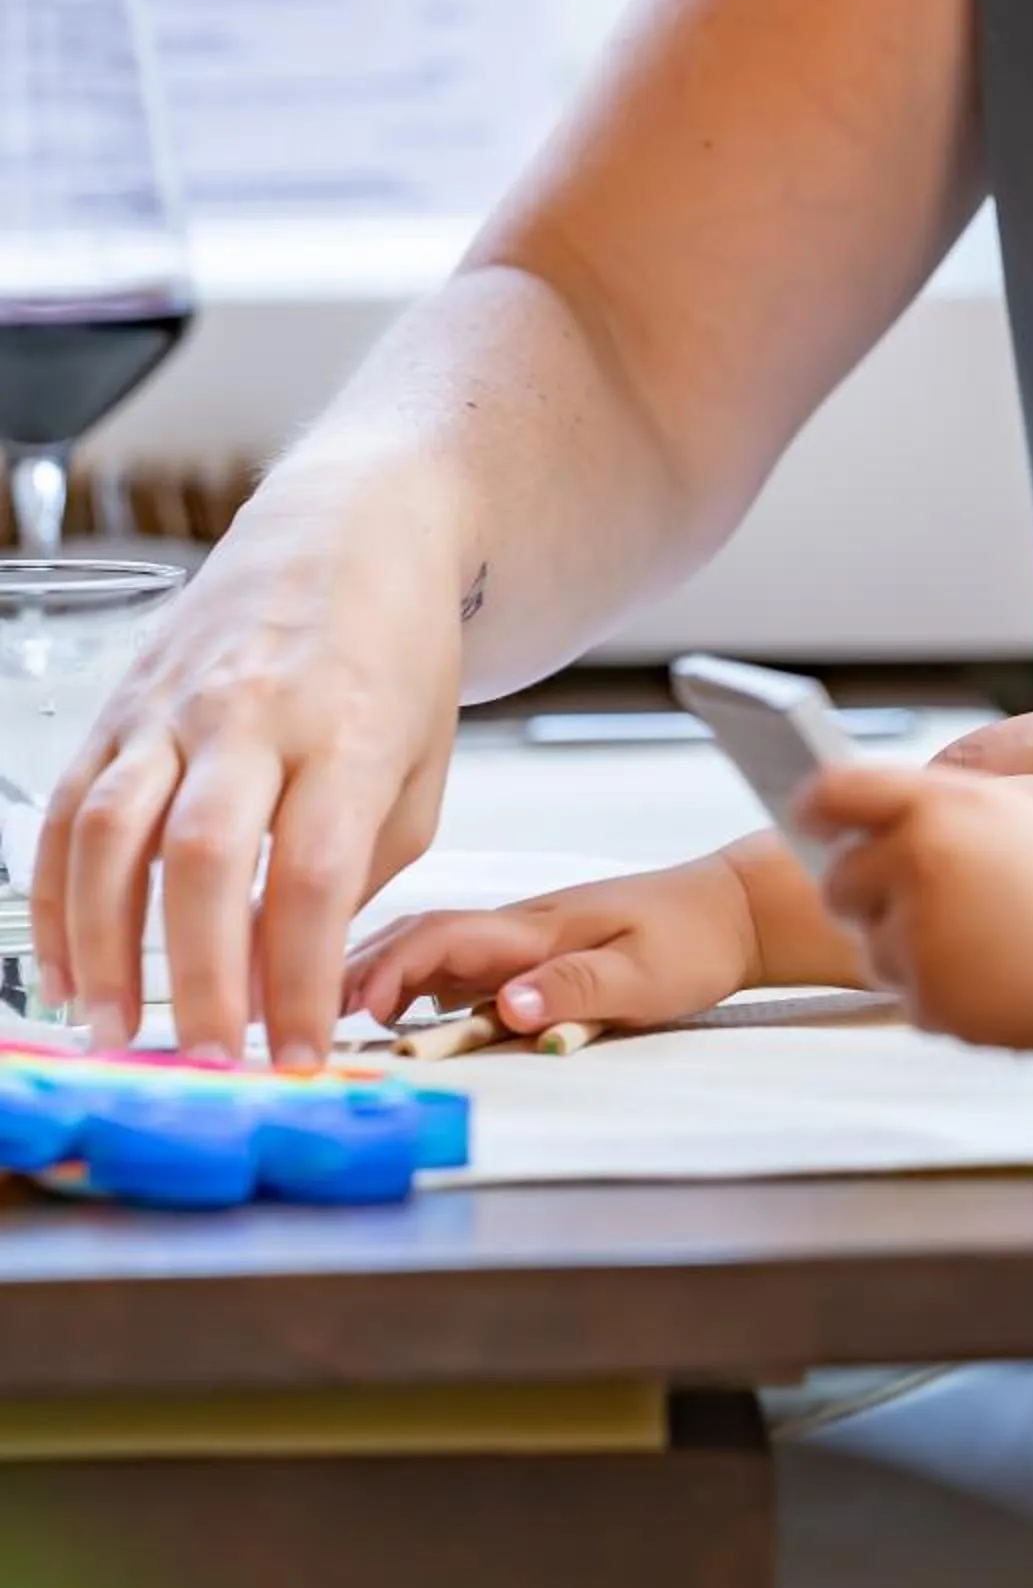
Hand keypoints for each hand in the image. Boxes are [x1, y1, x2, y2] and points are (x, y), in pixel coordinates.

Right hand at [32, 468, 465, 1062]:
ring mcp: (174, 704)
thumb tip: (290, 981)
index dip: (298, 978)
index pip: (314, 876)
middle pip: (205, 858)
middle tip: (203, 1062)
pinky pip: (69, 807)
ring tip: (116, 1029)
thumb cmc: (397, 656)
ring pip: (114, 830)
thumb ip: (360, 873)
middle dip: (198, 976)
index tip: (296, 1056)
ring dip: (104, 944)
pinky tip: (70, 966)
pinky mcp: (120, 702)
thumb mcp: (418, 766)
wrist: (351, 525)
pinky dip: (59, 894)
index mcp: (348, 732)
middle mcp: (253, 712)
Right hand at [343, 856, 759, 1039]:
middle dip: (354, 968)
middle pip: (415, 937)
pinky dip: (407, 979)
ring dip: (373, 972)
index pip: (443, 938)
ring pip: (426, 946)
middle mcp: (516, 926)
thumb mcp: (647, 975)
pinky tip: (384, 1005)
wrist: (729, 909)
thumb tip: (507, 1008)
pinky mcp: (527, 952)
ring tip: (322, 1010)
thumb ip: (576, 989)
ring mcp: (518, 936)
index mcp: (537, 927)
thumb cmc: (692, 941)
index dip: (388, 971)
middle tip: (301, 1012)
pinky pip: (453, 962)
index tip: (350, 1010)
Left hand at [802, 762, 1032, 1053]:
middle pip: (839, 876)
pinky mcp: (929, 1000)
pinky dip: (940, 989)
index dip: (815, 802)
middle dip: (865, 889)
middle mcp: (922, 862)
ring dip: (907, 943)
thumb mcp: (1027, 817)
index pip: (839, 789)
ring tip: (991, 939)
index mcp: (948, 804)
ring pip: (869, 943)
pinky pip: (906, 993)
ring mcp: (921, 936)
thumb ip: (945, 813)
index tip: (806, 812)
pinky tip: (1002, 976)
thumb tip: (868, 827)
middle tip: (920, 896)